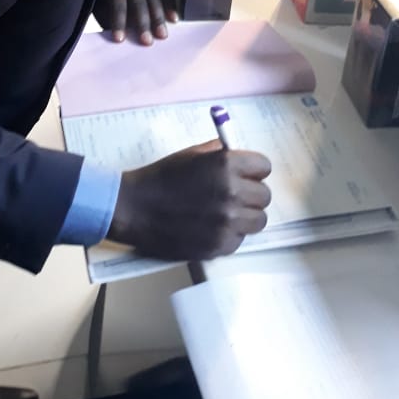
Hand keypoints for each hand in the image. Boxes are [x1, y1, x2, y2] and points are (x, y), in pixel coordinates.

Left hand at [93, 0, 177, 44]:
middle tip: (147, 41)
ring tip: (162, 35)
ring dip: (159, 19)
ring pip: (154, 1)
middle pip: (139, 5)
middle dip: (143, 24)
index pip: (118, 6)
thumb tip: (114, 35)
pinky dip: (171, 6)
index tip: (120, 39)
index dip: (118, 23)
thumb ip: (106, 15)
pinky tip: (174, 19)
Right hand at [108, 140, 271, 259]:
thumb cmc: (162, 177)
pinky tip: (210, 228)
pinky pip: (240, 240)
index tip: (244, 175)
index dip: (253, 170)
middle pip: (264, 196)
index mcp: (226, 164)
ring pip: (258, 220)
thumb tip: (239, 155)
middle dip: (251, 194)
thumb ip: (220, 153)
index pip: (264, 166)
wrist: (134, 208)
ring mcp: (227, 222)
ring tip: (224, 213)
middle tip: (232, 195)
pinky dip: (229, 235)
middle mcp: (232, 192)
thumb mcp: (192, 154)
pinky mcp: (219, 246)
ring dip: (245, 216)